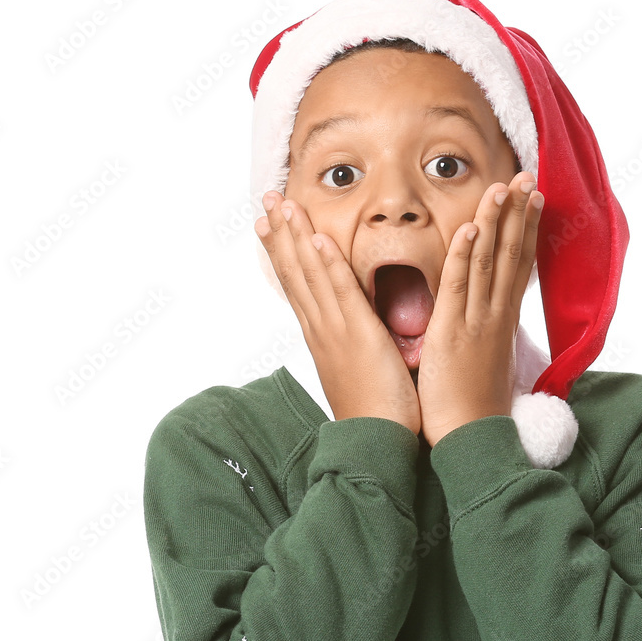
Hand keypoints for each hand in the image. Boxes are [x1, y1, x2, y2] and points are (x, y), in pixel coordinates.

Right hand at [255, 193, 421, 434]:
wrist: (375, 441)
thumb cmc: (373, 411)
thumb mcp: (356, 368)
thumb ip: (352, 344)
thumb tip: (354, 330)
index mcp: (321, 335)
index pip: (297, 284)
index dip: (282, 251)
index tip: (269, 223)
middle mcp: (320, 328)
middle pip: (294, 271)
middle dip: (279, 233)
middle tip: (266, 199)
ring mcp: (335, 330)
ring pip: (310, 274)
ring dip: (295, 236)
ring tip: (282, 204)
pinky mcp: (357, 335)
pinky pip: (340, 292)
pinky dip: (327, 264)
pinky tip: (317, 238)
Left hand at [417, 172, 542, 446]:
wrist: (472, 438)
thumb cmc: (475, 406)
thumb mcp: (488, 361)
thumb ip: (489, 334)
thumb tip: (491, 319)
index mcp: (501, 321)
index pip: (517, 266)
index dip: (526, 229)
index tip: (533, 199)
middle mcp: (495, 315)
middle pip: (511, 255)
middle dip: (520, 214)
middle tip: (528, 177)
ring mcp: (476, 322)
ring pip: (488, 263)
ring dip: (496, 223)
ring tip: (503, 187)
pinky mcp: (451, 334)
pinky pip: (458, 288)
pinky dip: (463, 257)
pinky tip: (470, 228)